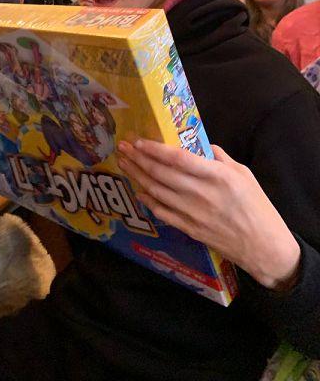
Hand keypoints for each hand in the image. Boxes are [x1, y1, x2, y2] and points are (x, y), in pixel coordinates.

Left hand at [117, 140, 300, 290]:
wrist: (264, 247)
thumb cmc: (257, 207)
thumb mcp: (244, 174)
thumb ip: (220, 157)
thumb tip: (200, 144)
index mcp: (217, 176)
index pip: (178, 158)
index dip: (155, 149)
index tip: (139, 140)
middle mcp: (201, 193)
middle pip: (161, 173)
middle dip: (138, 158)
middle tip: (122, 147)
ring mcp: (193, 213)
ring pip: (157, 191)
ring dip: (137, 176)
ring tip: (124, 163)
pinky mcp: (189, 229)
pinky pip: (162, 213)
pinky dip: (148, 201)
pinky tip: (138, 190)